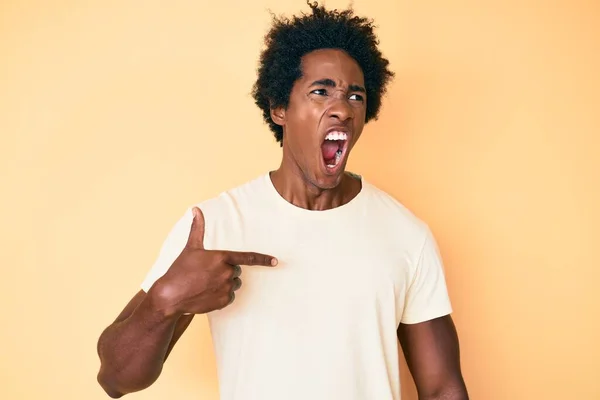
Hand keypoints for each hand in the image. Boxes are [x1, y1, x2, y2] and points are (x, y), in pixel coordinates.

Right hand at [150, 207, 277, 316]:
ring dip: (224, 283)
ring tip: (206, 283)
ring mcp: (225, 288)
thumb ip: (198, 228)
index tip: (275, 261)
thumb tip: (196, 209)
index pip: (248, 258)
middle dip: (226, 270)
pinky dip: (221, 295)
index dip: (263, 259)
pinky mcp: (223, 302)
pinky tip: (207, 293)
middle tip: (208, 272)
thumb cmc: (180, 269)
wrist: (170, 295)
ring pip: (233, 284)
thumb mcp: (190, 247)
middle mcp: (226, 273)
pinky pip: (229, 296)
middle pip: (236, 271)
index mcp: (222, 258)